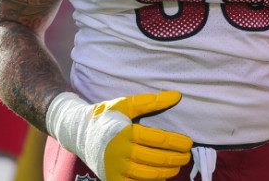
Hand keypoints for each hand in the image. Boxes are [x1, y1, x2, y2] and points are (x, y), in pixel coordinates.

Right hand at [45, 90, 192, 180]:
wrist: (79, 133)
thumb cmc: (107, 116)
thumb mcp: (126, 104)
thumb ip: (152, 101)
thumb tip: (177, 95)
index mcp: (124, 132)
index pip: (157, 139)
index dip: (176, 142)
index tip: (189, 143)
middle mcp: (118, 152)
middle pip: (155, 159)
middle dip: (175, 159)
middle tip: (186, 156)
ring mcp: (114, 169)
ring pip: (148, 175)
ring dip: (166, 172)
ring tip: (177, 166)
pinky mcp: (112, 180)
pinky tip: (162, 176)